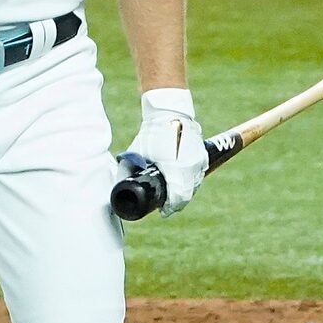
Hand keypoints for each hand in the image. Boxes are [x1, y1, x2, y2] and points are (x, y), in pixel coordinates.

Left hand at [126, 89, 205, 214]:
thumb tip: (120, 185)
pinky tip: (184, 180)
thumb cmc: (152, 133)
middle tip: (166, 204)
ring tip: (174, 192)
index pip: (177, 199)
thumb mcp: (136, 153)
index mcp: (176, 170)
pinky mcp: (202, 154)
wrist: (170, 111)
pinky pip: (199, 173)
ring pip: (194, 184)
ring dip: (185, 190)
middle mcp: (190, 167)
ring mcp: (198, 161)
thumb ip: (127, 171)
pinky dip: (192, 179)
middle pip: (187, 194)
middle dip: (176, 201)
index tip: (163, 211)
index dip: (170, 208)